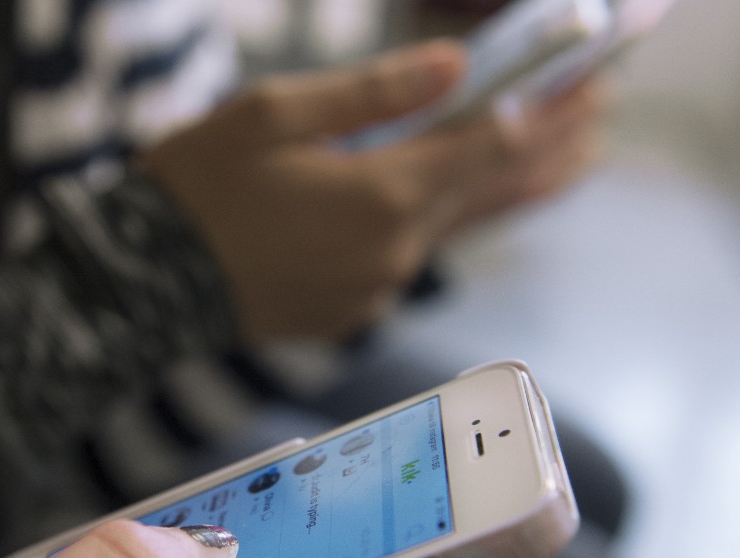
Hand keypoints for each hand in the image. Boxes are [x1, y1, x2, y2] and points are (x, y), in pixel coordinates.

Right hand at [141, 41, 605, 343]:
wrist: (141, 285)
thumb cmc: (196, 189)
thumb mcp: (273, 116)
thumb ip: (372, 93)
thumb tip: (455, 65)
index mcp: (382, 196)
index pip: (492, 148)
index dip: (549, 113)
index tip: (594, 83)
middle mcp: (395, 251)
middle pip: (490, 194)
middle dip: (548, 151)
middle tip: (599, 118)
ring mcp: (376, 289)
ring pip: (451, 227)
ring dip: (500, 189)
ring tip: (556, 158)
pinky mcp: (352, 311)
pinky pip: (407, 256)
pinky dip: (434, 221)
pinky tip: (440, 196)